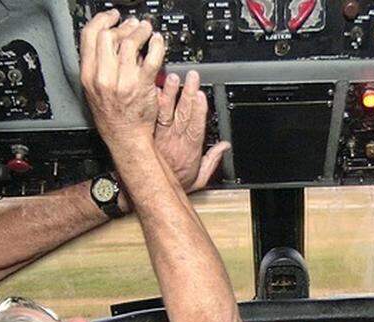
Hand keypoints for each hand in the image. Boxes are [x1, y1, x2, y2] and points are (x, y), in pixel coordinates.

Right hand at [80, 12, 165, 146]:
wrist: (126, 138)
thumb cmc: (112, 118)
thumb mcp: (94, 91)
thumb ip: (99, 67)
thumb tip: (111, 44)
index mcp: (88, 76)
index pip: (89, 36)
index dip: (101, 21)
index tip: (111, 17)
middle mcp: (103, 77)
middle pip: (109, 36)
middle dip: (122, 25)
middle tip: (132, 24)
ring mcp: (123, 81)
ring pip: (130, 43)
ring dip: (140, 31)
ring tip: (146, 29)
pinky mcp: (142, 85)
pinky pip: (151, 58)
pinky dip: (157, 45)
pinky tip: (158, 41)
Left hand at [155, 70, 231, 191]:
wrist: (152, 192)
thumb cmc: (177, 184)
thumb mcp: (201, 177)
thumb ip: (213, 160)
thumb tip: (225, 147)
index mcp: (190, 150)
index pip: (196, 126)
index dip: (199, 111)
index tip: (201, 95)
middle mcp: (174, 141)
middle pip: (182, 114)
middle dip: (188, 94)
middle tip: (192, 78)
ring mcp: (159, 137)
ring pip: (166, 113)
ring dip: (170, 95)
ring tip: (172, 79)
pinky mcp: (147, 136)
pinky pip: (150, 117)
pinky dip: (152, 104)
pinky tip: (154, 91)